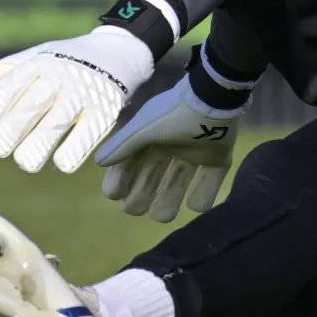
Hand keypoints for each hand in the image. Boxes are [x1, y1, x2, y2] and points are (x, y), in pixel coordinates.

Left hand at [0, 26, 156, 172]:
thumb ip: (8, 70)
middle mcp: (59, 78)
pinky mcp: (105, 112)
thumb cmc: (69, 59)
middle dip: (8, 133)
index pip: (10, 86)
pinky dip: (72, 152)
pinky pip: (86, 136)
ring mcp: (82, 96)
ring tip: (25, 161)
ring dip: (36, 148)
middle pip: (30, 108)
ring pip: (54, 126)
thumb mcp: (39, 55)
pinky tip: (61, 162)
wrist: (120, 51)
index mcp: (39, 64)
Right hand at [94, 76, 245, 222]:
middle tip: (133, 209)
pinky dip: (203, 194)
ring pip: (178, 182)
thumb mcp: (142, 130)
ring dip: (168, 200)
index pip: (131, 161)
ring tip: (162, 216)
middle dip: (140, 194)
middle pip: (152, 176)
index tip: (114, 194)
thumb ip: (122, 146)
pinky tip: (194, 204)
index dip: (120, 177)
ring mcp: (195, 152)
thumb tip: (99, 162)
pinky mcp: (218, 157)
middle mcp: (171, 146)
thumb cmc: (173, 115)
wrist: (212, 100)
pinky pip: (210, 180)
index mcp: (151, 137)